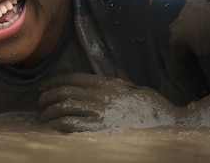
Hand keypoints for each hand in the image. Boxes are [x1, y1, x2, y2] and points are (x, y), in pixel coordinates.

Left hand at [39, 73, 178, 131]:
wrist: (169, 125)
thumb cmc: (153, 108)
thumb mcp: (134, 88)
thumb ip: (117, 83)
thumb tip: (107, 79)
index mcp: (108, 84)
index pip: (73, 78)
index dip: (53, 82)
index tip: (43, 86)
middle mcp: (101, 96)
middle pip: (64, 93)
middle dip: (47, 97)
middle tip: (40, 103)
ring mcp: (99, 114)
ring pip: (63, 108)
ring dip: (48, 112)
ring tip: (43, 117)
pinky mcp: (99, 131)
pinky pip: (70, 125)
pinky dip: (56, 125)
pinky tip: (52, 127)